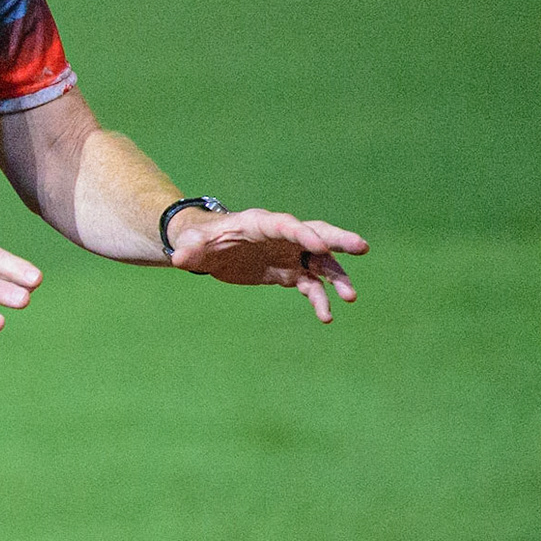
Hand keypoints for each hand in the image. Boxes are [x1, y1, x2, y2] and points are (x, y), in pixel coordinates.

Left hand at [169, 207, 368, 321]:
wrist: (207, 250)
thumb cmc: (200, 239)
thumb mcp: (192, 243)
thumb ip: (189, 249)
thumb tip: (178, 258)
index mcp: (260, 223)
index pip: (286, 225)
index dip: (303, 234)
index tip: (320, 246)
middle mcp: (282, 237)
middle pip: (315, 234)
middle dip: (338, 240)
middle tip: (362, 247)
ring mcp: (289, 254)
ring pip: (320, 263)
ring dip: (336, 278)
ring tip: (349, 297)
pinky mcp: (289, 273)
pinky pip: (311, 286)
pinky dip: (319, 299)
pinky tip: (325, 316)